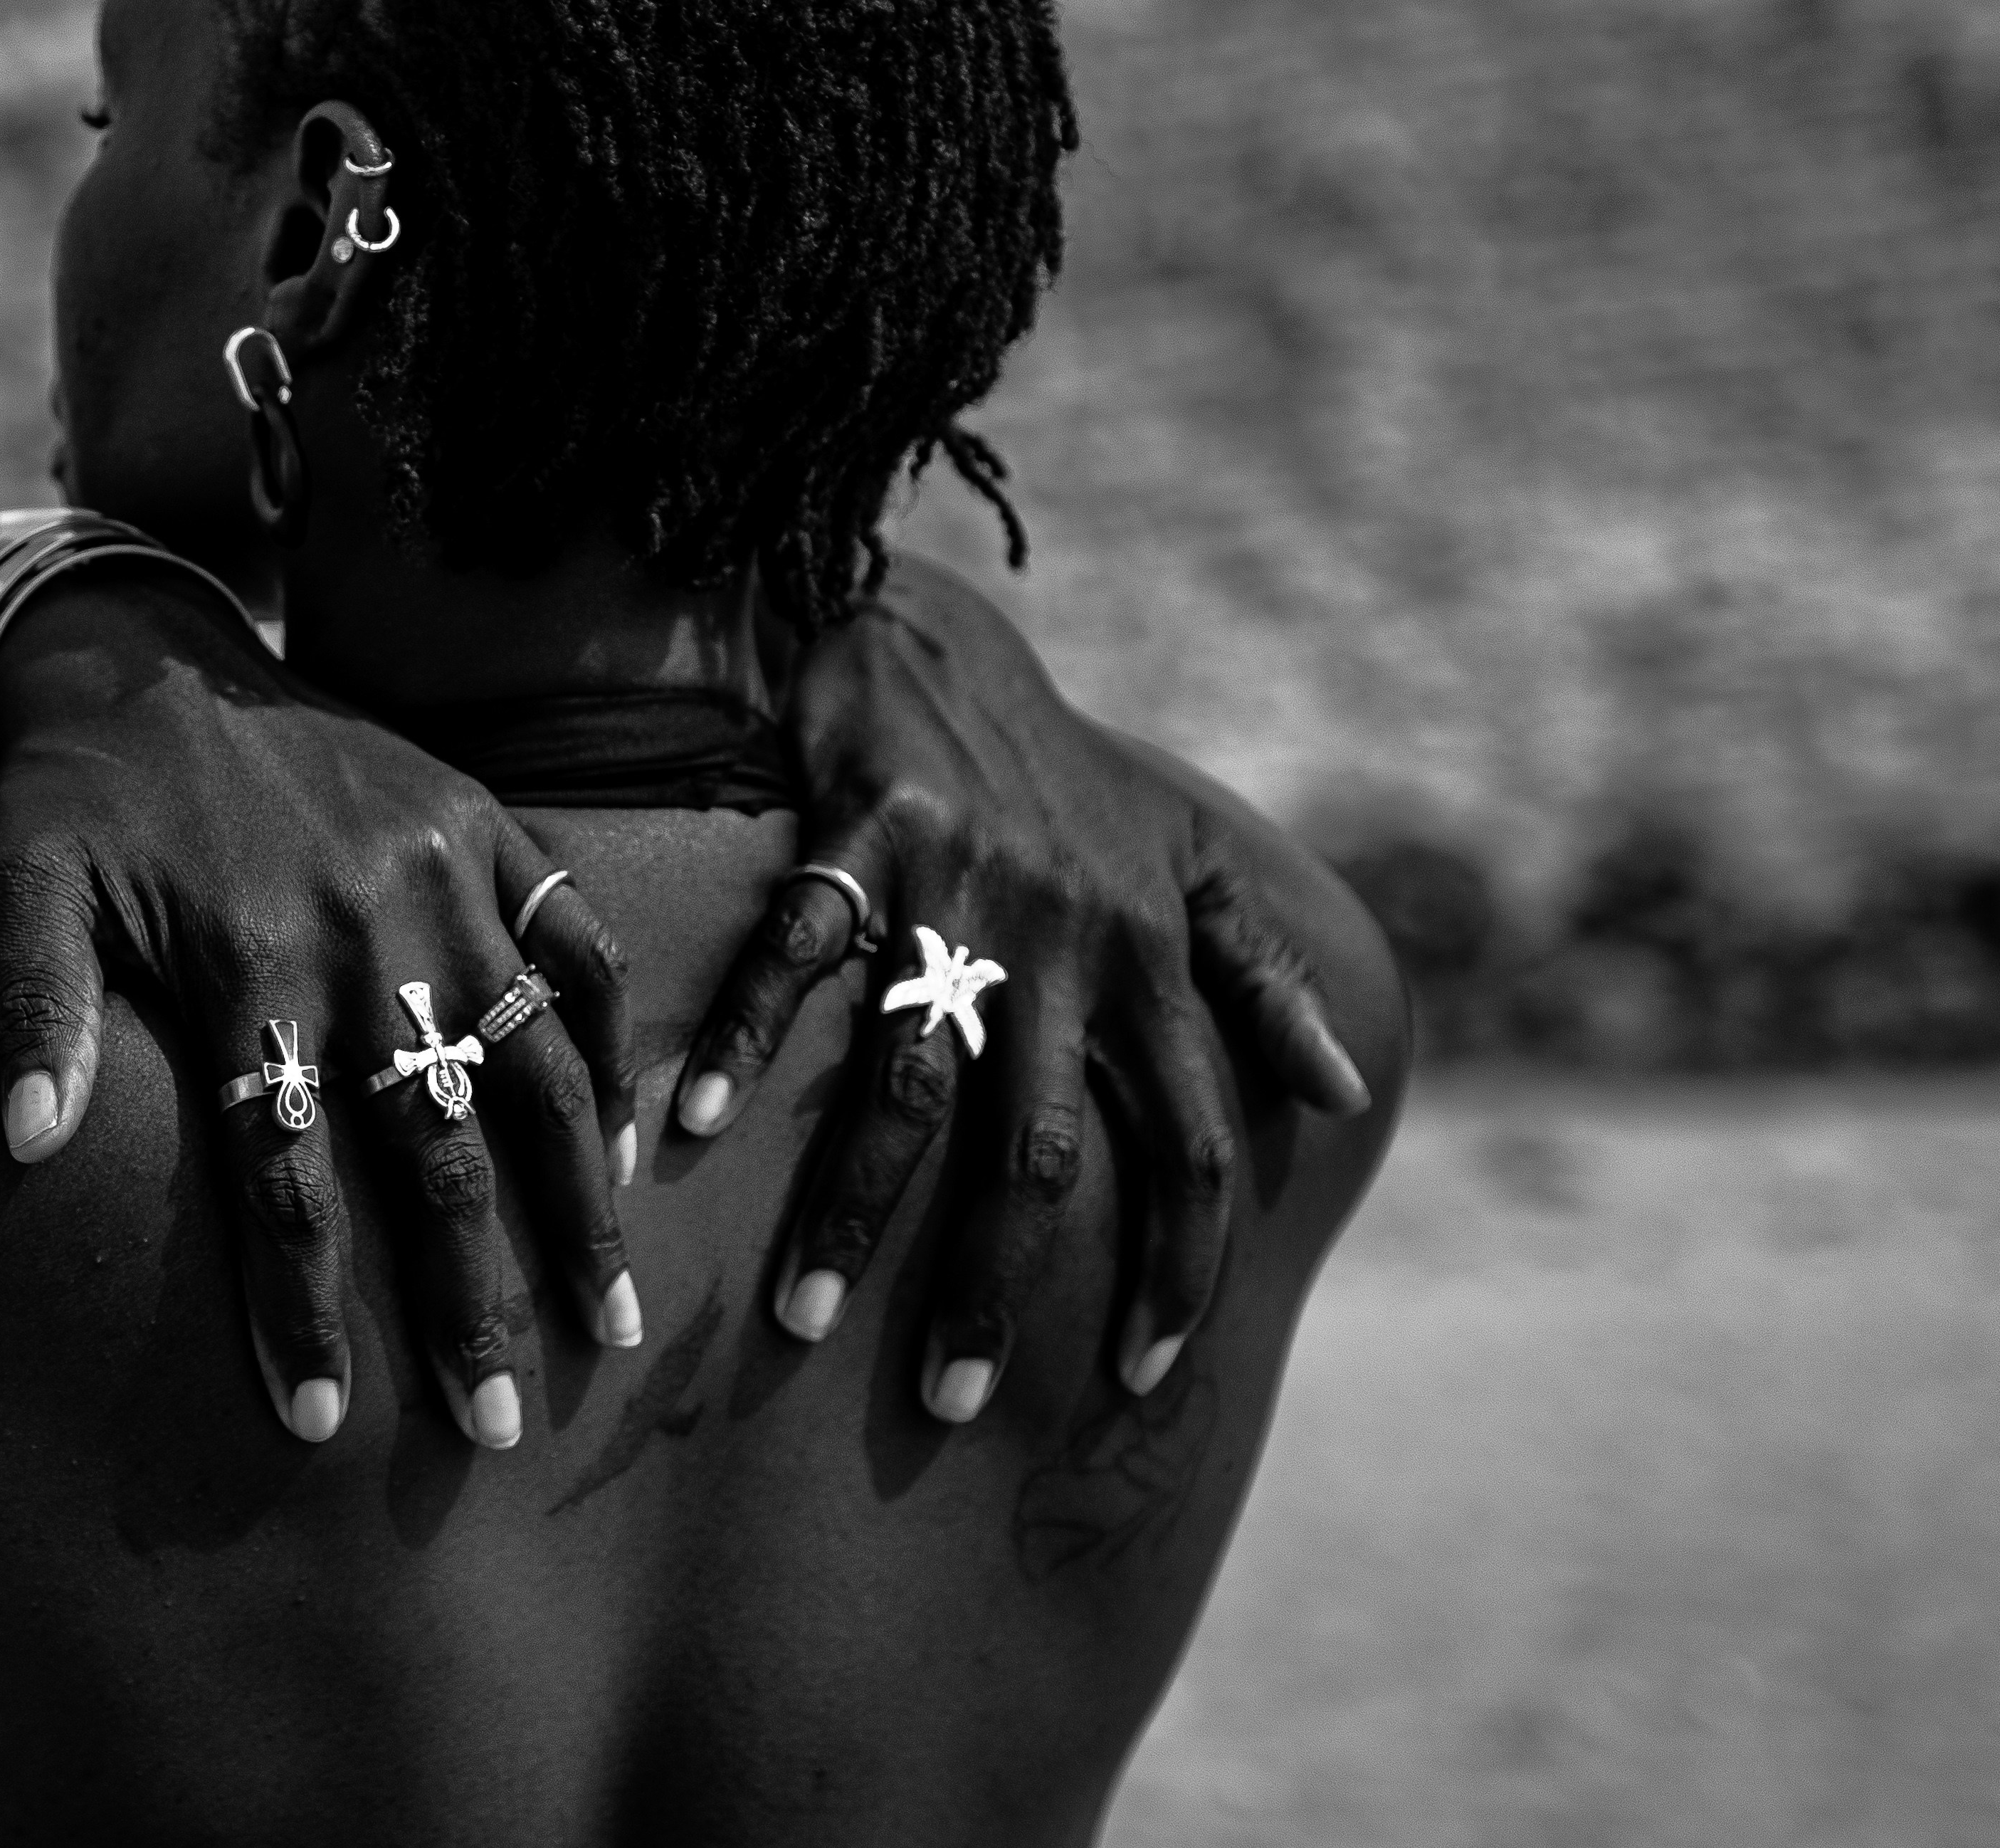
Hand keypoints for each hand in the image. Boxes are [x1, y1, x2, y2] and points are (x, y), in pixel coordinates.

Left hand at [0, 569, 644, 1448]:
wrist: (146, 642)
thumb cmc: (78, 790)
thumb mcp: (25, 882)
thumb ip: (31, 1009)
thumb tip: (19, 1145)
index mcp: (249, 962)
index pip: (285, 1172)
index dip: (304, 1303)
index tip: (325, 1420)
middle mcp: (365, 931)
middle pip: (431, 1150)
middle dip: (468, 1298)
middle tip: (496, 1427)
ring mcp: (446, 878)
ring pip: (534, 1070)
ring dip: (576, 1204)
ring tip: (607, 1322)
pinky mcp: (492, 826)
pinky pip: (580, 949)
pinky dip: (613, 1049)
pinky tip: (634, 1149)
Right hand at [673, 556, 1377, 1419]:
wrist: (939, 634)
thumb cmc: (1060, 768)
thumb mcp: (1182, 861)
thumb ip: (1259, 980)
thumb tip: (1347, 1095)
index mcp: (1146, 958)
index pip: (1188, 1140)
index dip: (1179, 1262)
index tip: (1143, 1372)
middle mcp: (1060, 938)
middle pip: (1039, 1147)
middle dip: (994, 1282)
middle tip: (950, 1403)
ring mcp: (956, 886)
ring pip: (911, 1076)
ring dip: (854, 1207)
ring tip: (801, 1319)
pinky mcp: (855, 829)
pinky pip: (797, 951)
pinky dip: (747, 1040)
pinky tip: (690, 1133)